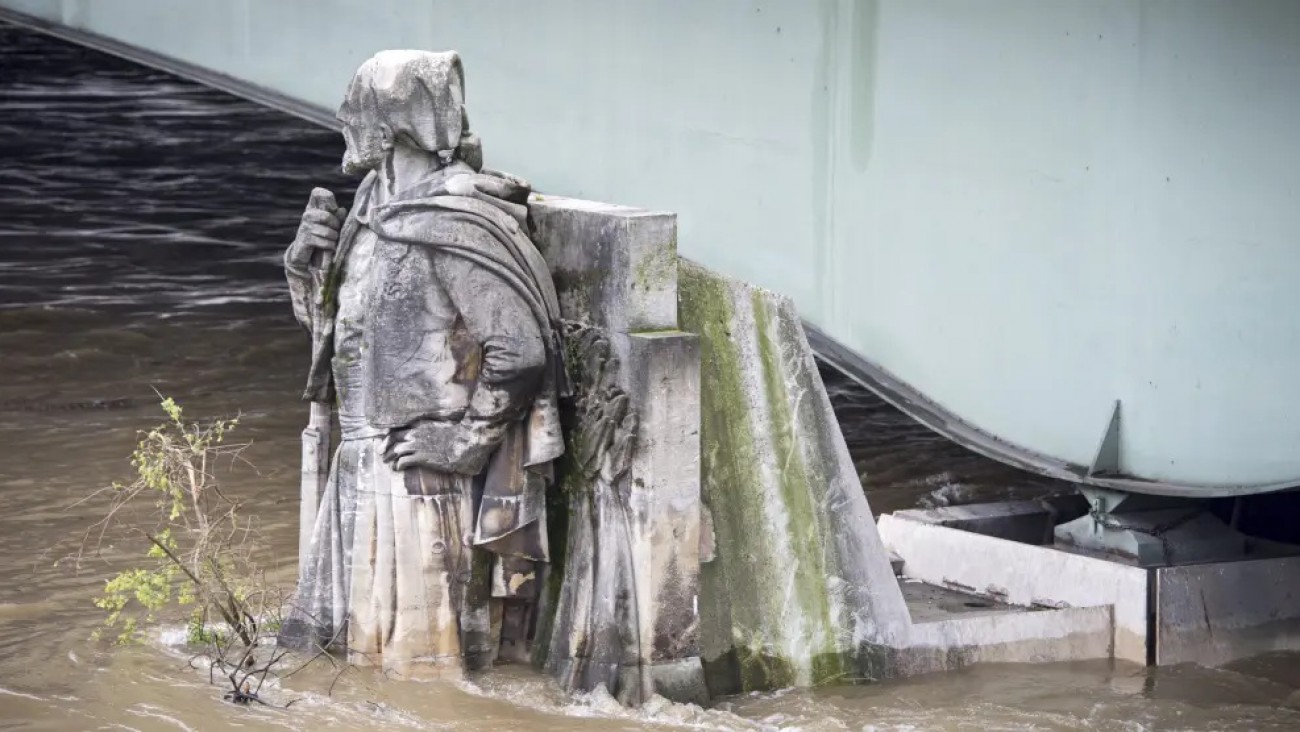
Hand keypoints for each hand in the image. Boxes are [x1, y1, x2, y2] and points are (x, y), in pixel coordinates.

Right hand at [285, 188, 346, 268]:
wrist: (303, 252)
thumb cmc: (320, 235)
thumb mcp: (329, 224)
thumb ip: (337, 216)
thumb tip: (342, 210)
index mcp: (313, 207)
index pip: (317, 193)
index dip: (328, 198)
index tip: (333, 208)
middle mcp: (307, 215)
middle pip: (326, 216)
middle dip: (336, 226)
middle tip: (336, 231)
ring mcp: (305, 227)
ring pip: (327, 232)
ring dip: (334, 238)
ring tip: (333, 240)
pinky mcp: (305, 240)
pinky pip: (324, 242)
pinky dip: (330, 246)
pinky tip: (330, 247)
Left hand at [383, 420, 499, 473]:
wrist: (465, 443)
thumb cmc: (455, 436)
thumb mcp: (438, 427)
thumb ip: (426, 429)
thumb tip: (421, 433)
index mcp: (419, 426)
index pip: (396, 430)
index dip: (388, 438)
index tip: (384, 443)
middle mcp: (415, 434)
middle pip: (393, 441)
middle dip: (385, 449)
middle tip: (383, 456)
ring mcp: (418, 446)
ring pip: (396, 451)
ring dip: (390, 459)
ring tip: (389, 464)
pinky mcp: (421, 457)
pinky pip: (403, 461)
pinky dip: (398, 465)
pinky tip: (398, 469)